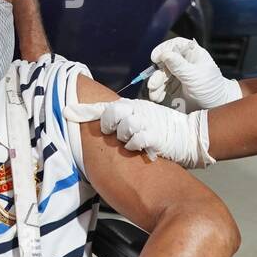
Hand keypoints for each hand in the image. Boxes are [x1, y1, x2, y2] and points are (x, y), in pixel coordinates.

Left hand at [66, 99, 214, 168]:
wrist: (190, 137)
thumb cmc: (164, 131)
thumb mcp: (142, 119)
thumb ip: (122, 120)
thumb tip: (100, 124)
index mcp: (133, 107)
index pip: (104, 106)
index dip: (86, 111)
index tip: (67, 112)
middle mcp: (137, 111)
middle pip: (111, 114)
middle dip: (108, 125)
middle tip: (114, 134)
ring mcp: (146, 123)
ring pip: (122, 127)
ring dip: (123, 137)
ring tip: (131, 143)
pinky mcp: (154, 136)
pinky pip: (135, 140)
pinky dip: (134, 146)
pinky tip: (139, 150)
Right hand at [147, 37, 240, 110]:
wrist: (217, 108)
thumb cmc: (211, 88)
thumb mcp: (195, 76)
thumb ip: (179, 65)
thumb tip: (165, 54)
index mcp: (192, 54)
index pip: (175, 45)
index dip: (163, 49)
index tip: (155, 58)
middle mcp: (183, 63)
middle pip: (164, 62)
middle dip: (157, 74)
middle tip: (153, 84)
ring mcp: (178, 75)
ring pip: (161, 75)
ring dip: (155, 85)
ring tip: (155, 95)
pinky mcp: (174, 88)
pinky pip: (161, 87)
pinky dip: (157, 92)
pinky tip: (157, 97)